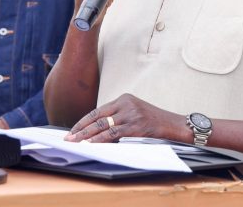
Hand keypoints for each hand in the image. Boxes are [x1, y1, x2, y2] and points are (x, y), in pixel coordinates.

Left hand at [64, 94, 186, 142]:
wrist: (174, 124)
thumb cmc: (154, 121)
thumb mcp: (135, 112)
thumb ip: (119, 117)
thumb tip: (97, 130)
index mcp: (124, 98)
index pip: (98, 110)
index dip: (84, 121)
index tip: (73, 129)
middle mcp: (126, 103)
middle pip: (98, 116)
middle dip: (81, 128)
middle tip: (69, 137)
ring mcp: (131, 114)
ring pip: (103, 125)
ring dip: (87, 135)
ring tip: (76, 141)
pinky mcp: (136, 126)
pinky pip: (113, 133)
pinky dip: (100, 139)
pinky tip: (91, 143)